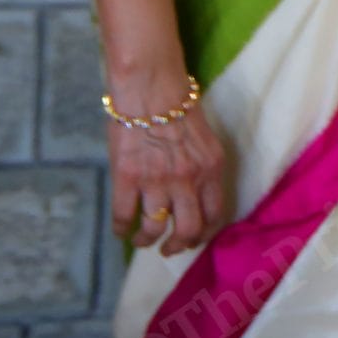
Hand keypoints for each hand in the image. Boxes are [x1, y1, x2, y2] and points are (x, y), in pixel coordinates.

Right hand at [106, 69, 230, 257]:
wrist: (150, 88)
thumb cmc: (178, 107)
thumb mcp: (204, 139)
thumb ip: (202, 167)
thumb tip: (194, 195)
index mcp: (211, 168)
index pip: (216, 213)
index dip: (205, 232)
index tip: (195, 237)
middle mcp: (188, 179)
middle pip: (189, 229)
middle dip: (179, 245)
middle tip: (170, 249)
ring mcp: (157, 180)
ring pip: (155, 228)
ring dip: (147, 240)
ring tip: (143, 240)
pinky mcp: (127, 178)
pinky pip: (124, 216)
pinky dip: (122, 229)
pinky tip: (121, 229)